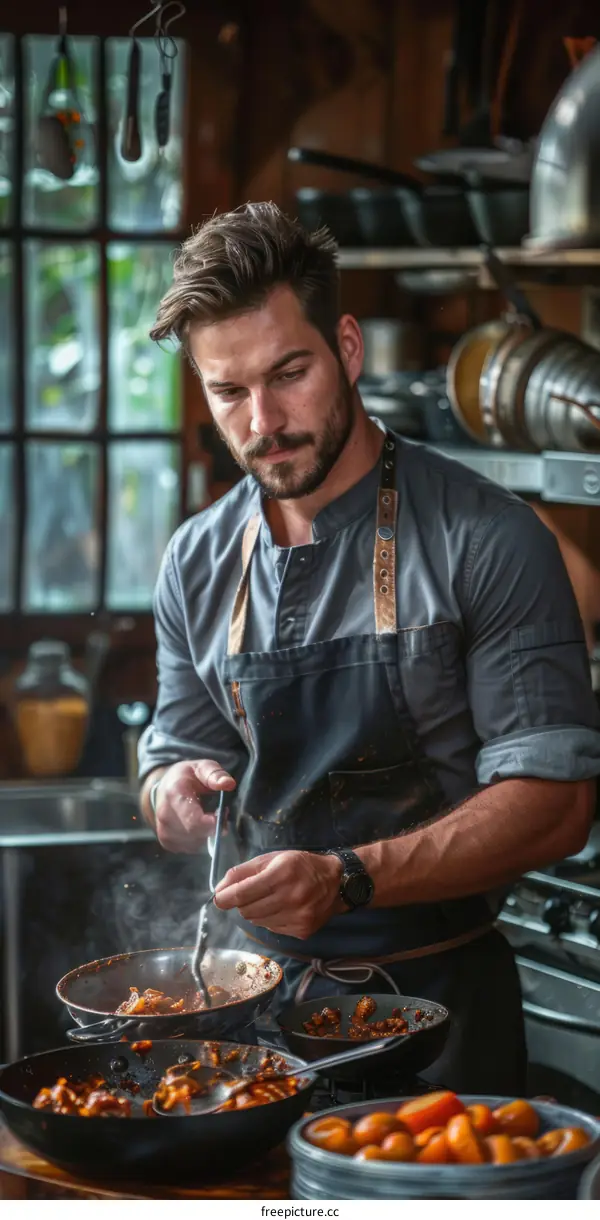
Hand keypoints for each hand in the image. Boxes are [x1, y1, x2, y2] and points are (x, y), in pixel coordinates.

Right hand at [153, 760, 235, 853]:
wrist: (164, 787)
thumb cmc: (187, 777)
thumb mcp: (202, 767)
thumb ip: (215, 774)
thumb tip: (228, 784)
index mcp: (174, 795)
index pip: (194, 820)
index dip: (214, 823)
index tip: (223, 812)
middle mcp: (165, 815)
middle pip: (197, 833)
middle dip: (213, 826)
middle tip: (218, 812)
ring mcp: (163, 831)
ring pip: (196, 843)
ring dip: (207, 833)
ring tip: (207, 816)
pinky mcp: (166, 843)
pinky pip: (191, 847)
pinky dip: (199, 839)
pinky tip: (198, 825)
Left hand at [213, 850, 343, 938]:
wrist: (336, 882)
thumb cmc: (300, 865)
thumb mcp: (272, 859)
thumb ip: (243, 872)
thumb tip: (219, 889)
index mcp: (281, 874)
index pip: (241, 893)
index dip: (225, 898)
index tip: (219, 898)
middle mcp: (290, 897)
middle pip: (246, 911)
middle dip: (242, 903)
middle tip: (250, 894)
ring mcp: (297, 917)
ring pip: (257, 922)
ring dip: (256, 912)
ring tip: (269, 899)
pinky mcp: (302, 931)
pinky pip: (271, 929)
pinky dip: (269, 919)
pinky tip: (281, 908)